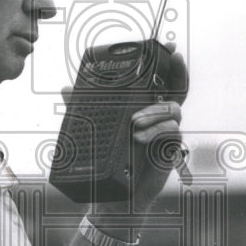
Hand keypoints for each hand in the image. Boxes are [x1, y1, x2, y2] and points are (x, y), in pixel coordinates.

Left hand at [91, 43, 187, 217]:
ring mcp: (166, 133)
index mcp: (143, 108)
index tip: (170, 48)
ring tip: (135, 122)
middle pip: (177, 89)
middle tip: (174, 59)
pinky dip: (157, 131)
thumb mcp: (94, 132)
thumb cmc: (111, 161)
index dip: (168, 65)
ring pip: (174, 109)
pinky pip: (172, 132)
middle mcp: (158, 117)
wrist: (116, 197)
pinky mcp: (169, 150)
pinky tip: (140, 137)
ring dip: (156, 111)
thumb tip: (66, 89)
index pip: (160, 82)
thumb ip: (83, 110)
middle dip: (178, 71)